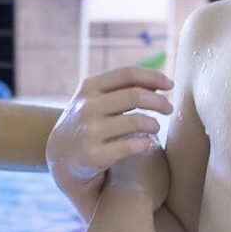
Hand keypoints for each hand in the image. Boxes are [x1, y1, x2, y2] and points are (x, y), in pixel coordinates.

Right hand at [48, 68, 172, 199]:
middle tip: (169, 109)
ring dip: (153, 124)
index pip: (127, 74)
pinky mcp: (94, 155)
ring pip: (136, 121)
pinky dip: (144, 143)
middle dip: (159, 101)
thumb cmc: (87, 123)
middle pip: (135, 96)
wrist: (60, 157)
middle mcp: (88, 106)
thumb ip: (120, 89)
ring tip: (156, 127)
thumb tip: (158, 83)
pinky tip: (146, 144)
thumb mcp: (93, 99)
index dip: (153, 77)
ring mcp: (90, 130)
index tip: (170, 85)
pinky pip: (130, 146)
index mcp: (90, 87)